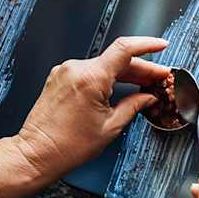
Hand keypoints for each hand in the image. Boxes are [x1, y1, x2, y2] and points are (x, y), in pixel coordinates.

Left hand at [0, 36, 168, 197]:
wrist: (37, 153)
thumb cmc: (67, 145)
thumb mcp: (110, 126)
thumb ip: (134, 105)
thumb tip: (148, 97)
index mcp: (91, 78)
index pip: (125, 49)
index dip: (148, 44)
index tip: (161, 45)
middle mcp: (76, 69)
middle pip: (117, 60)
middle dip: (141, 69)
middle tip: (159, 78)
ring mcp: (65, 71)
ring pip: (103, 66)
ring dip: (124, 74)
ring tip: (143, 85)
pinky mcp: (59, 77)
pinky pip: (89, 72)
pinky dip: (106, 78)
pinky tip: (118, 88)